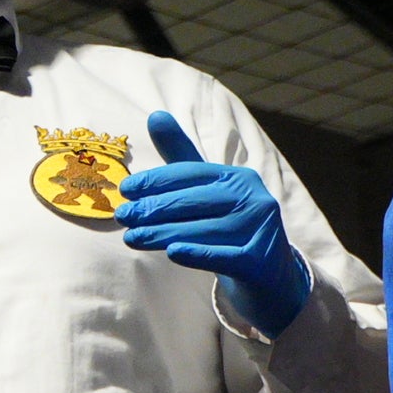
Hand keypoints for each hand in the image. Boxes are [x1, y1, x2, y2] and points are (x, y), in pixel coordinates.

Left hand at [114, 112, 308, 335]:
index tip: (125, 190)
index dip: (155, 180)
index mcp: (238, 177)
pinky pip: (223, 255)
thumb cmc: (230, 228)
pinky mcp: (260, 261)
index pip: (191, 174)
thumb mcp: (207, 192)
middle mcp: (253, 197)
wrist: (270, 277)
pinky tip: (171, 252)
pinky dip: (196, 253)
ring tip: (131, 238)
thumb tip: (155, 115)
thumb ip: (182, 157)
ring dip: (162, 234)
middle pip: (193, 201)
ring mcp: (260, 229)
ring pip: (202, 230)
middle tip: (122, 217)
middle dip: (152, 209)